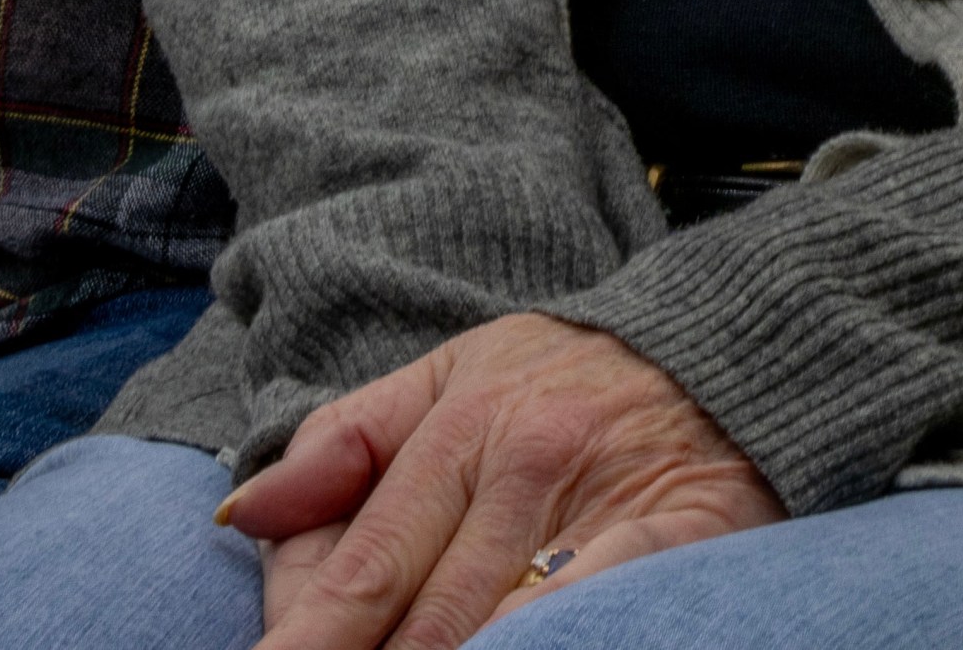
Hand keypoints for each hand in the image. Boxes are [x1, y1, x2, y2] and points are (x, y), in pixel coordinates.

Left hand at [218, 313, 779, 647]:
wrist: (723, 343)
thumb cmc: (563, 377)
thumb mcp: (448, 377)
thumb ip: (344, 445)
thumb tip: (240, 516)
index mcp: (459, 424)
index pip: (365, 565)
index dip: (306, 640)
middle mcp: (524, 460)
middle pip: (424, 615)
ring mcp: (601, 499)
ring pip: (502, 621)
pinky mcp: (679, 531)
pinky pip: (599, 601)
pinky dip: (549, 634)